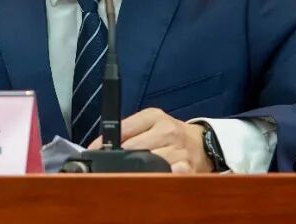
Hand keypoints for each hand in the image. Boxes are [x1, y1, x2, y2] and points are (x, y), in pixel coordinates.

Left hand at [86, 107, 212, 173]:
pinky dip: (157, 178)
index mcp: (154, 116)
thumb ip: (127, 130)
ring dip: (135, 171)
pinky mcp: (187, 167)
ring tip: (129, 174)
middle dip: (119, 159)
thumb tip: (99, 146)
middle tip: (110, 166)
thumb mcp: (150, 122)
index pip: (123, 128)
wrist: (202, 144)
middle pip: (132, 148)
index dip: (104, 142)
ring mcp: (178, 149)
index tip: (93, 152)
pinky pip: (167, 175)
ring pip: (147, 163)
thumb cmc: (170, 134)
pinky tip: (151, 178)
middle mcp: (167, 130)